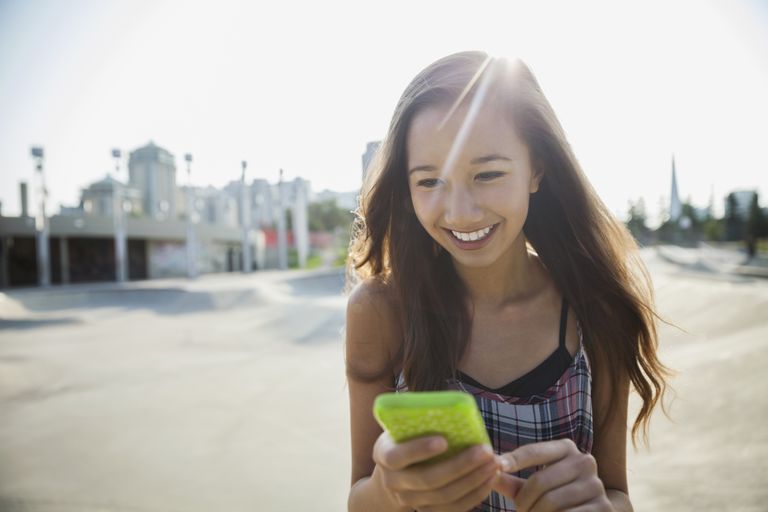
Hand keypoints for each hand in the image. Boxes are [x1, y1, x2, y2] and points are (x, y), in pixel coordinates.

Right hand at [372, 431, 500, 511]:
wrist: (392, 477)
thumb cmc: (404, 441)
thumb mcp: (402, 428)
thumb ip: (418, 420)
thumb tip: (452, 406)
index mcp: (384, 455)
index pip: (398, 456)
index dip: (420, 450)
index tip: (444, 440)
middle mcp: (393, 482)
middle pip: (428, 479)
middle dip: (459, 465)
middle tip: (484, 450)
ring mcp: (410, 501)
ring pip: (444, 497)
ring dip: (473, 480)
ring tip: (493, 463)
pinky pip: (453, 509)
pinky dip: (474, 495)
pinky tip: (489, 480)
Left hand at [493, 439, 611, 511]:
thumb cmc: (557, 495)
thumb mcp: (535, 485)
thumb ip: (511, 479)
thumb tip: (487, 468)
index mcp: (566, 448)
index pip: (534, 451)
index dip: (513, 459)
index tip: (496, 467)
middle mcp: (584, 461)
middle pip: (540, 481)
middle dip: (523, 501)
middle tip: (517, 511)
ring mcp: (596, 484)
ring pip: (552, 502)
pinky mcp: (603, 507)